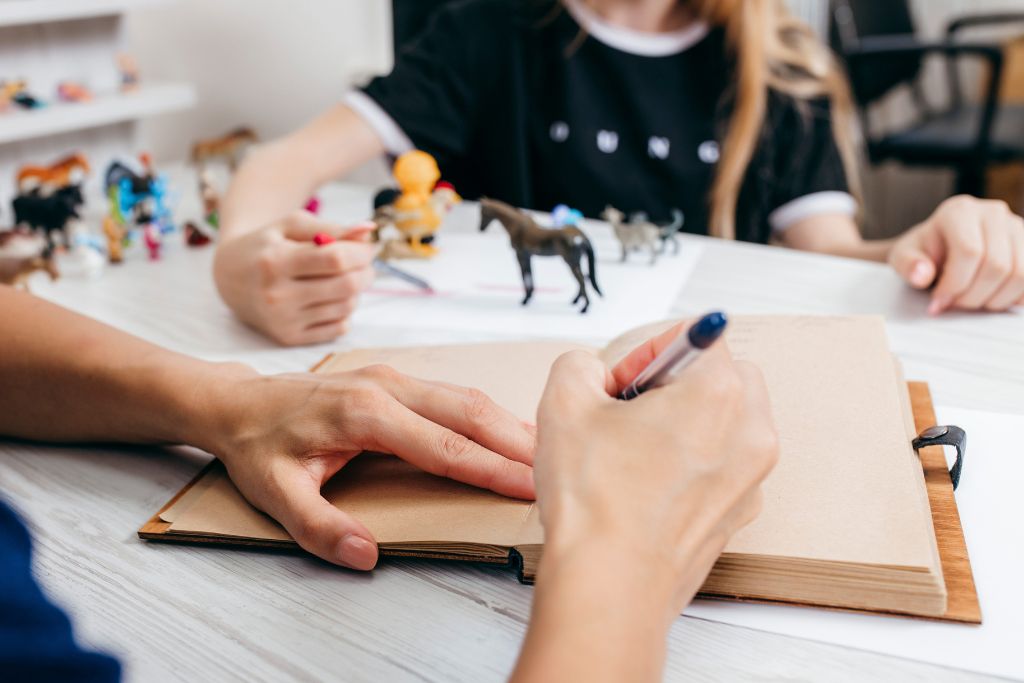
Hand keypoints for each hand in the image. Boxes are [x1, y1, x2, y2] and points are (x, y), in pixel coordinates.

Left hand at [204, 364, 535, 570]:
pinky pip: (452, 395)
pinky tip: (505, 433)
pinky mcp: (394, 378)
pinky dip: (486, 415)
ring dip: (507, 424)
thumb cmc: (258, 446)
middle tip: (557, 467)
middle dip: (516, 441)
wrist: (238, 402)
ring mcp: (392, 377)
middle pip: (468, 411)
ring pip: (465, 397)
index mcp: (362, 413)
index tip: (530, 486)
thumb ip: (319, 526)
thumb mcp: (276, 493)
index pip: (444, 446)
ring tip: (544, 452)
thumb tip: (366, 555)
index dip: (490, 469)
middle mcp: (385, 386)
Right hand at [213, 210, 376, 344]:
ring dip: (357, 291)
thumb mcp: (291, 226)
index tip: (367, 247)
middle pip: (345, 286)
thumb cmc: (266, 245)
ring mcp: (282, 320)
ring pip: (346, 307)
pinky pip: (338, 328)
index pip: (335, 259)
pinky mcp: (288, 337)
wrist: (230, 277)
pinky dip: (345, 311)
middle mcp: (277, 294)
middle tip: (364, 263)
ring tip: (346, 278)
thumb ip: (331, 228)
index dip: (361, 252)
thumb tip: (368, 231)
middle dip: (365, 272)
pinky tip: (334, 298)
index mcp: (276, 261)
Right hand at [533, 325, 777, 614]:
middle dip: (677, 382)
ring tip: (634, 450)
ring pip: (726, 424)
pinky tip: (645, 485)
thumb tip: (593, 373)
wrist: (609, 586)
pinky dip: (691, 465)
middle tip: (631, 408)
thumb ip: (580, 364)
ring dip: (686, 422)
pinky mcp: (736, 515)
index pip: (699, 337)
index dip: (647, 352)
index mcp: (719, 394)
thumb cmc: (597, 506)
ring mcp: (749, 480)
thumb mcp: (564, 402)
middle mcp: (749, 434)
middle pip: (724, 376)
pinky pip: (721, 468)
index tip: (622, 381)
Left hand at [889, 195, 1023, 313]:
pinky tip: (991, 297)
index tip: (939, 302)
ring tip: (971, 301)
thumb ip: (909, 265)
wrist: (942, 247)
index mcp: (959, 211)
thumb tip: (922, 275)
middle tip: (955, 304)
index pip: (969, 252)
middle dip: (973, 296)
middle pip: (996, 265)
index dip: (955, 284)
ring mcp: (1017, 227)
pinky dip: (1013, 297)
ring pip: (1020, 274)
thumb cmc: (924, 252)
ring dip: (995, 300)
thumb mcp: (904, 256)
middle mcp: (993, 213)